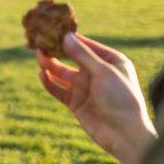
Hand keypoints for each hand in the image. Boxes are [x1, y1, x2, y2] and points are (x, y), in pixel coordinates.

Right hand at [36, 32, 156, 163]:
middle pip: (71, 58)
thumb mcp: (103, 72)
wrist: (124, 134)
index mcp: (111, 61)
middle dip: (55, 51)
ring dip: (50, 65)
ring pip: (62, 73)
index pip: (85, 44)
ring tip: (39, 57)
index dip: (68, 38)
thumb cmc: (121, 99)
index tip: (51, 29)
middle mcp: (97, 72)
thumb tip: (66, 36)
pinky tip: (42, 75)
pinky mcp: (76, 103)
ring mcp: (85, 88)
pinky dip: (50, 82)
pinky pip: (59, 89)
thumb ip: (83, 54)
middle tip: (39, 42)